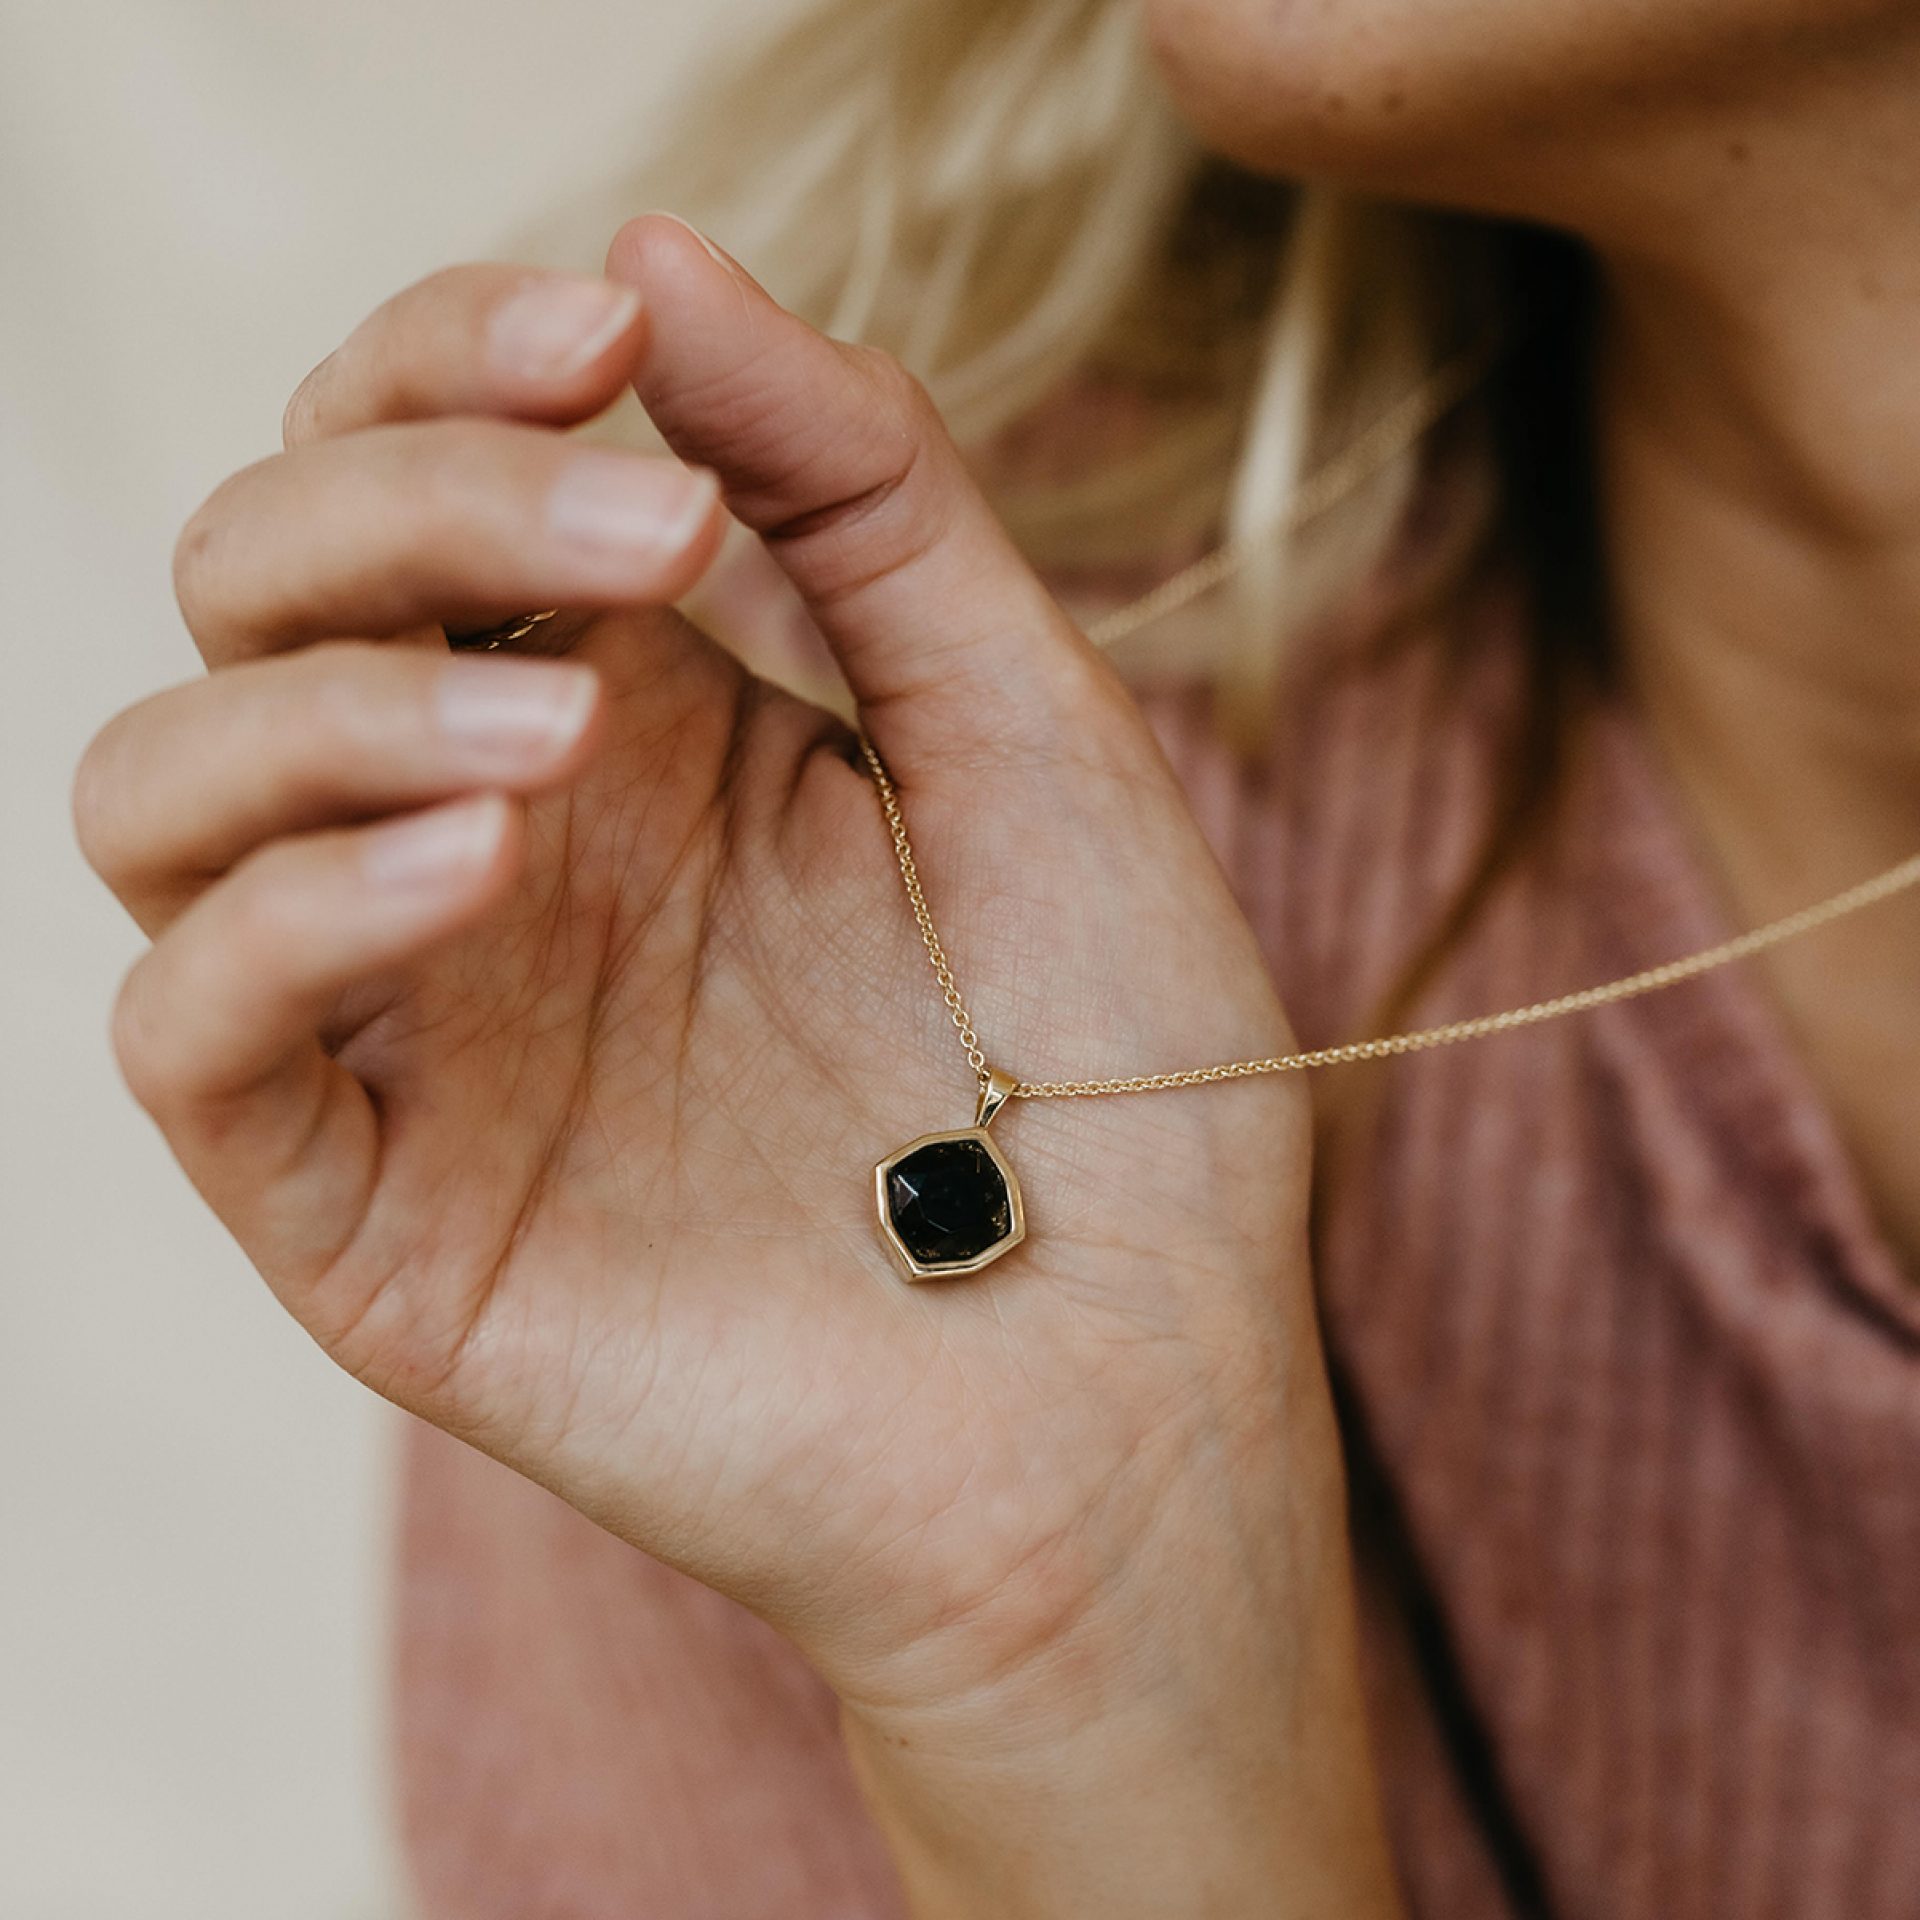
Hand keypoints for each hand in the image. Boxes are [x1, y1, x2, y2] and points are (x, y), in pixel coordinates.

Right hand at [76, 219, 1395, 1914]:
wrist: (1133, 1384)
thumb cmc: (1110, 1069)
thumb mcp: (1021, 721)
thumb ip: (861, 489)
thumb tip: (655, 245)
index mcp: (633, 717)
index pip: (413, 465)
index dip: (456, 358)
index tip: (624, 333)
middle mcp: (493, 843)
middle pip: (260, 578)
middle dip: (410, 486)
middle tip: (644, 520)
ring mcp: (413, 1025)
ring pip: (162, 785)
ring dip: (329, 689)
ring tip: (568, 723)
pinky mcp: (372, 1215)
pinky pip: (194, 1029)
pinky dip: (292, 907)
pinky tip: (490, 854)